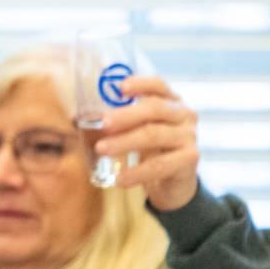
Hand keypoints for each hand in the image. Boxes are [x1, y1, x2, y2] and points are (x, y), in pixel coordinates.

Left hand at [95, 74, 198, 211]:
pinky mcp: (189, 159)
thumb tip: (80, 119)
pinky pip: (159, 165)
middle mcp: (184, 115)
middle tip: (103, 123)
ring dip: (125, 142)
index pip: (159, 86)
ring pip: (153, 135)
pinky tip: (120, 179)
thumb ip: (122, 123)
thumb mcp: (140, 132)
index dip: (141, 84)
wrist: (175, 184)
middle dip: (126, 115)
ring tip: (101, 149)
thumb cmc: (152, 152)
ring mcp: (189, 136)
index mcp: (171, 102)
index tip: (120, 88)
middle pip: (154, 109)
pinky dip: (137, 173)